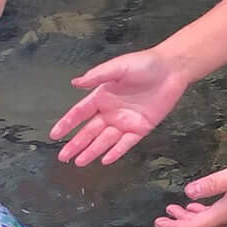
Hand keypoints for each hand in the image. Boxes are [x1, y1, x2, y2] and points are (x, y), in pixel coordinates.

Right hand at [51, 47, 187, 167]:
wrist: (172, 69)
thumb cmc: (145, 64)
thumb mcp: (119, 67)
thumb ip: (97, 76)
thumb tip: (75, 82)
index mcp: (102, 96)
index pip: (79, 113)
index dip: (66, 124)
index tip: (54, 135)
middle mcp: (110, 111)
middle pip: (89, 131)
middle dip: (76, 144)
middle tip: (63, 157)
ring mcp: (125, 121)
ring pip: (104, 140)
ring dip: (92, 151)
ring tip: (79, 162)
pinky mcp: (141, 128)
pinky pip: (126, 143)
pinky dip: (116, 152)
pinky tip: (105, 160)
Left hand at [156, 153, 226, 226]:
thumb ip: (211, 184)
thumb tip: (188, 193)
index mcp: (226, 213)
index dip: (173, 226)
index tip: (158, 221)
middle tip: (164, 217)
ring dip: (192, 221)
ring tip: (178, 209)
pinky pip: (220, 222)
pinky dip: (205, 216)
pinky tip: (203, 205)